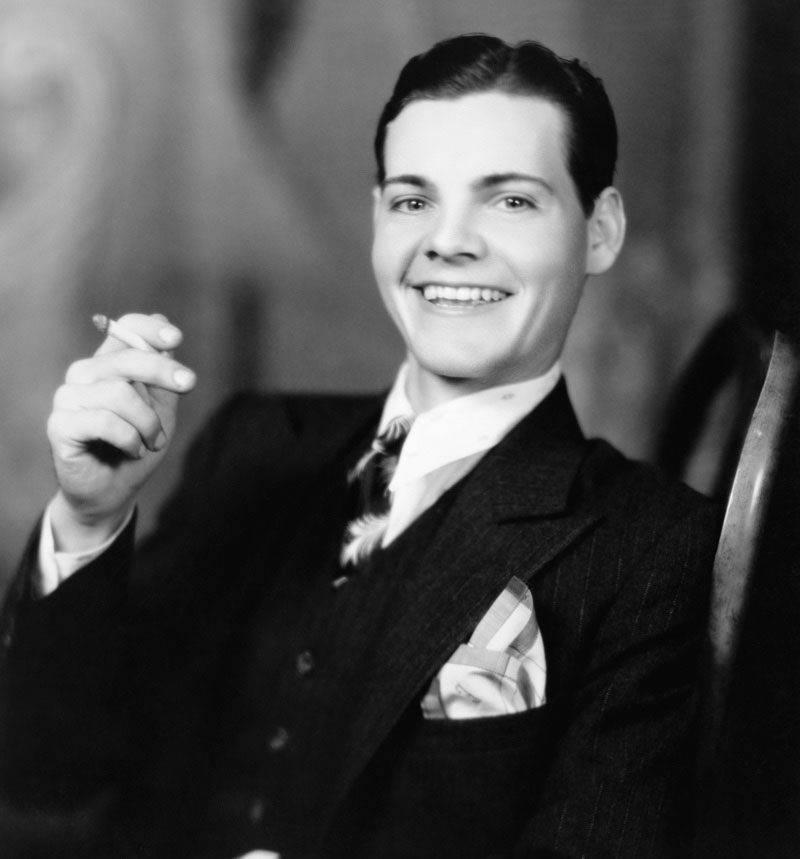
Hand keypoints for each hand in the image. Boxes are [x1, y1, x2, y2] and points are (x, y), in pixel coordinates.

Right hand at [47, 313, 195, 550]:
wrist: (114, 492)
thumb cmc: (138, 446)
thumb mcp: (161, 410)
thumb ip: (163, 377)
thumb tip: (166, 330)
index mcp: (108, 365)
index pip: (123, 329)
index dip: (149, 329)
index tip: (176, 339)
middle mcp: (84, 375)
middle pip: (126, 357)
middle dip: (163, 370)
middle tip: (189, 384)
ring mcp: (68, 398)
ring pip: (119, 393)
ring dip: (148, 423)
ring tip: (152, 442)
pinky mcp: (60, 426)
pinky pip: (105, 421)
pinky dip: (130, 438)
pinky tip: (133, 451)